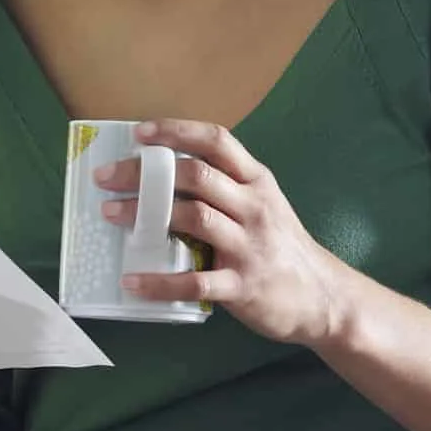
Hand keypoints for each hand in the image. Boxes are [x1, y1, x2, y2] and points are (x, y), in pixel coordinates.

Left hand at [95, 120, 353, 346]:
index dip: (176, 132)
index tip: (138, 134)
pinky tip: (132, 281)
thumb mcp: (265, 206)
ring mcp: (249, 246)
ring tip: (110, 215)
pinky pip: (194, 281)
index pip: (216, 142)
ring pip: (193, 218)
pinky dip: (158, 282)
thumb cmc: (283, 249)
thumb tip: (164, 178)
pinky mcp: (243, 285)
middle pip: (195, 176)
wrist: (324, 298)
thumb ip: (227, 190)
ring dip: (144, 215)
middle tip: (107, 177)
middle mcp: (255, 207)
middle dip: (144, 173)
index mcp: (258, 182)